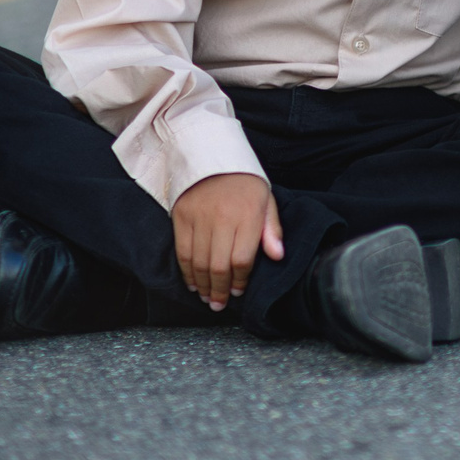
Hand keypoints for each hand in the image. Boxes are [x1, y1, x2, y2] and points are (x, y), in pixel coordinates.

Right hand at [171, 173, 283, 309]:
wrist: (212, 154)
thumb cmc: (245, 181)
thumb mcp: (266, 199)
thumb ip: (272, 229)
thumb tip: (278, 256)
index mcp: (248, 215)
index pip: (242, 259)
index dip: (240, 280)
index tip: (238, 291)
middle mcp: (222, 218)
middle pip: (219, 266)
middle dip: (219, 290)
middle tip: (219, 304)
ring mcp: (199, 218)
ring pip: (198, 262)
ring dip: (203, 285)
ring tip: (207, 297)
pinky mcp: (181, 216)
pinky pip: (182, 251)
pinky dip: (186, 272)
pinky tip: (193, 283)